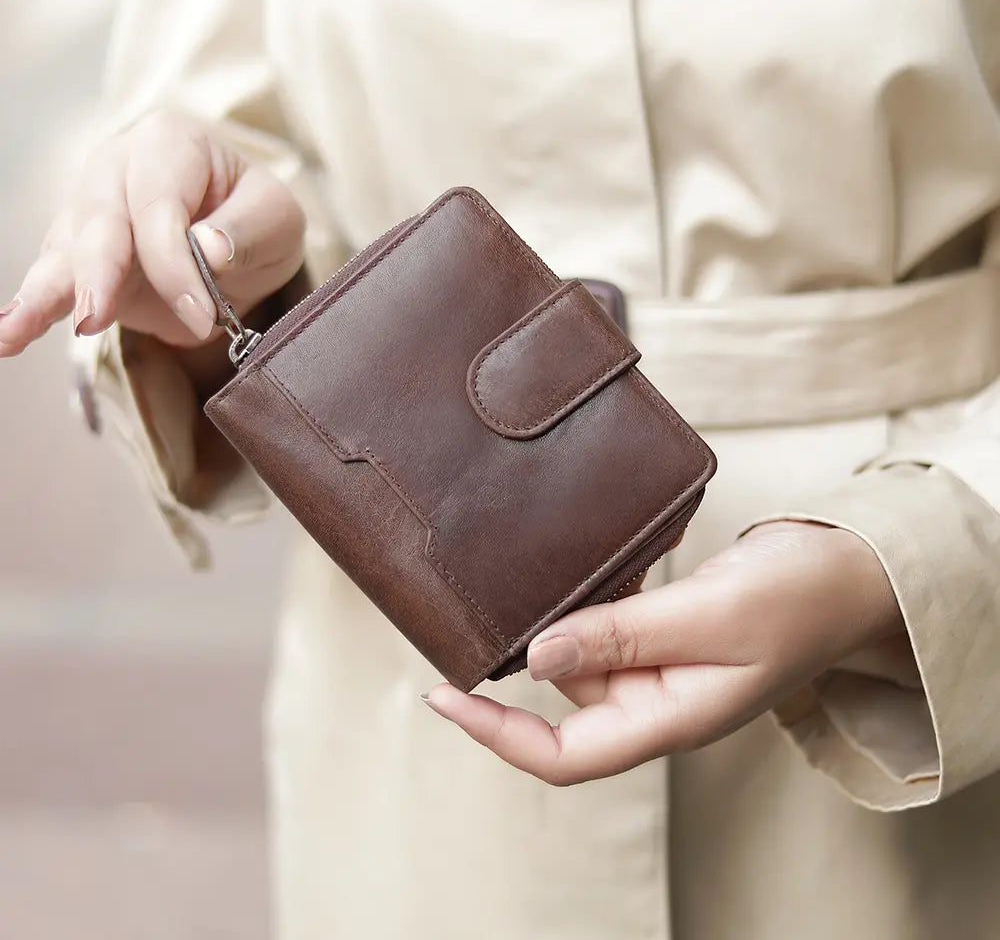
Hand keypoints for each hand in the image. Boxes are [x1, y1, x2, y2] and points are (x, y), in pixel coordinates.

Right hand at [0, 109, 304, 355]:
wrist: (242, 243)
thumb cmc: (256, 220)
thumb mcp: (275, 218)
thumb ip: (247, 230)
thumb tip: (207, 249)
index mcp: (170, 143)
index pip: (159, 205)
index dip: (175, 263)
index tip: (204, 312)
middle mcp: (117, 167)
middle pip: (99, 220)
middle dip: (99, 272)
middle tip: (98, 318)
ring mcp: (90, 211)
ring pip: (64, 251)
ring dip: (43, 293)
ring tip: (13, 331)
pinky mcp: (79, 259)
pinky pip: (51, 282)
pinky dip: (29, 311)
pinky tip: (6, 335)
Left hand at [423, 521, 902, 784]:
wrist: (850, 575)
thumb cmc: (798, 601)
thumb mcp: (710, 618)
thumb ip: (625, 637)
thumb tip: (537, 656)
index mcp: (670, 719)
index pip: (565, 755)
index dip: (498, 735)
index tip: (443, 695)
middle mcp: (656, 700)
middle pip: (563, 704)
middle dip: (514, 666)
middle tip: (469, 613)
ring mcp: (661, 667)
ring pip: (581, 656)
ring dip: (550, 624)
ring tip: (512, 577)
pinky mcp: (665, 632)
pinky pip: (607, 624)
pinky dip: (585, 600)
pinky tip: (572, 565)